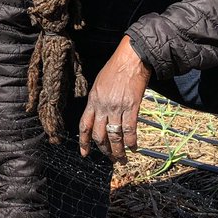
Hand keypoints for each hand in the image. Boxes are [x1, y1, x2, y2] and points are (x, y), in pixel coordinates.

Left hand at [79, 36, 150, 162]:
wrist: (131, 59)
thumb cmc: (115, 68)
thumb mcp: (99, 84)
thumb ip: (97, 100)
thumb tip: (99, 115)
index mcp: (93, 100)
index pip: (84, 126)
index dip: (83, 142)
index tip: (84, 153)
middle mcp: (102, 106)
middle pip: (99, 135)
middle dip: (104, 150)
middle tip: (110, 158)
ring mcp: (116, 108)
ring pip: (114, 136)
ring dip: (118, 151)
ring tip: (121, 159)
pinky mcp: (131, 107)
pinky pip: (129, 130)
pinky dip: (131, 141)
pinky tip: (133, 147)